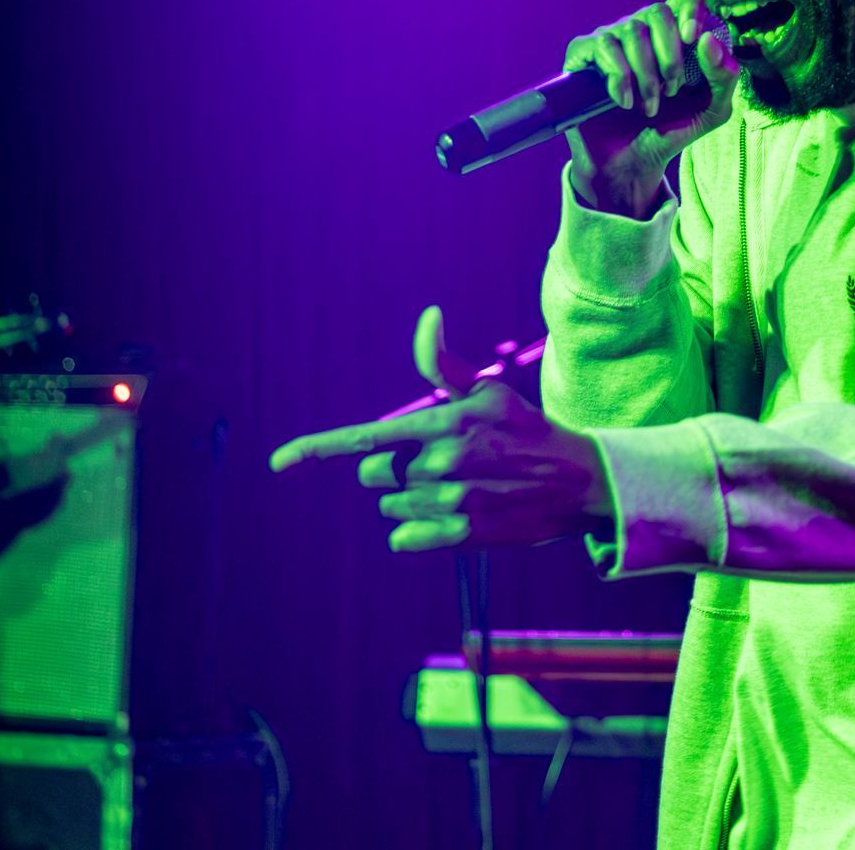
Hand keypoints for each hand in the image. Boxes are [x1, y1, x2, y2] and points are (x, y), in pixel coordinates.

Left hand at [270, 307, 610, 551]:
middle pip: (372, 474)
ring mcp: (450, 504)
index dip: (315, 450)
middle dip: (391, 467)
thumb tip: (428, 316)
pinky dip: (415, 531)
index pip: (365, 438)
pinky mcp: (462, 535)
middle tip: (435, 461)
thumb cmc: (524, 430)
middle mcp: (442, 465)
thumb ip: (443, 364)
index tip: (278, 462)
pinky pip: (406, 538)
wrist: (576, 483)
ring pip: (390, 506)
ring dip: (408, 497)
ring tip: (454, 487)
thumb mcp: (488, 391)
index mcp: (444, 424)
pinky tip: (447, 516)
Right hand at [562, 0, 738, 216]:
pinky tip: (624, 101)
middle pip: (658, 10)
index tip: (694, 39)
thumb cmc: (671, 129)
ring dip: (646, 75)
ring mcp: (610, 39)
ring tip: (648, 106)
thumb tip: (706, 40)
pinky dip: (619, 77)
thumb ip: (724, 76)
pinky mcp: (582, 55)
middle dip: (671, 56)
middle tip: (672, 90)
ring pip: (631, 30)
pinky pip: (602, 46)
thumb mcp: (713, 109)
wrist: (633, 163)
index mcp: (675, 33)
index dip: (691, 5)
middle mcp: (642, 29)